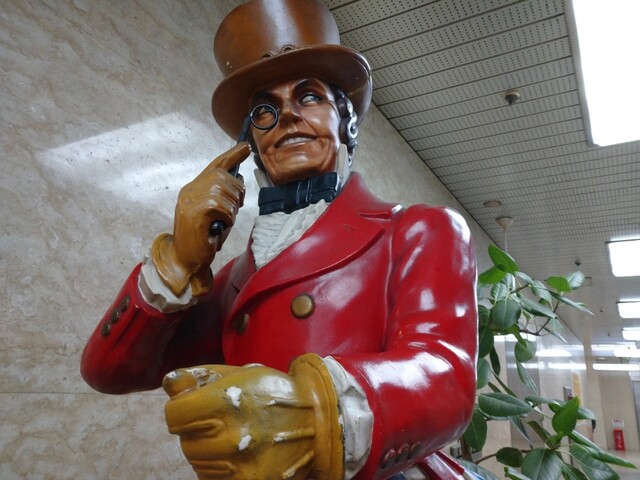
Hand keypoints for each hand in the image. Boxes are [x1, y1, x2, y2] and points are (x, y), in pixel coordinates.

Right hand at [151, 143, 249, 295]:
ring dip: (232, 208)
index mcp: (193, 188)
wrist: (186, 260)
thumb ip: (224, 195)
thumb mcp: (217, 213)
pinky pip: (220, 206)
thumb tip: (239, 178)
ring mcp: (189, 201)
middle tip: (235, 208)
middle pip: (222, 176)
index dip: (232, 155)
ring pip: (223, 191)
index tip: (246, 146)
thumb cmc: (203, 238)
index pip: (215, 166)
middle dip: (236, 190)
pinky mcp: (194, 214)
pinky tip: (220, 226)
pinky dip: (227, 217)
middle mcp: (189, 191)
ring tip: (224, 221)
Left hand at [163, 354, 343, 479]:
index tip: (194, 406)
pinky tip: (236, 455)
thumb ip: (200, 377)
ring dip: (207, 450)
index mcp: (226, 402)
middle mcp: (231, 436)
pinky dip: (219, 468)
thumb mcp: (239, 373)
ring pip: (197, 463)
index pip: (174, 415)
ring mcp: (240, 465)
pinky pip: (213, 479)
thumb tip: (169, 383)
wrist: (317, 422)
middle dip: (196, 430)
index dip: (182, 408)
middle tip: (219, 421)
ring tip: (231, 436)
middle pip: (184, 442)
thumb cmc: (275, 392)